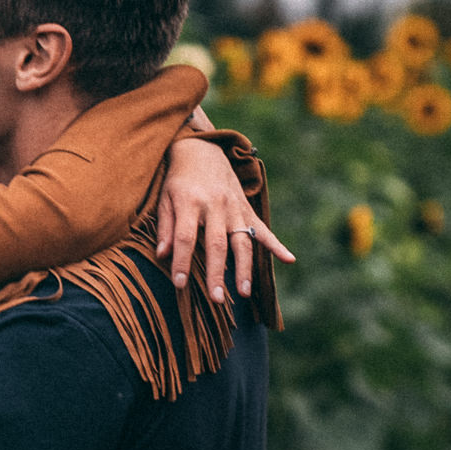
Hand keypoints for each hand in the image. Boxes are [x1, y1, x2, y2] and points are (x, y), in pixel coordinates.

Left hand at [157, 137, 294, 302]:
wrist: (202, 150)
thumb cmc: (179, 180)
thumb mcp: (165, 198)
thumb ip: (165, 227)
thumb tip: (161, 255)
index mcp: (190, 203)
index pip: (185, 237)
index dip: (182, 261)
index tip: (180, 284)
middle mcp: (215, 206)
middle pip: (216, 244)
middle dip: (217, 273)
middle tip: (217, 299)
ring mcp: (234, 208)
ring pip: (241, 241)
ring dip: (244, 268)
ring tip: (244, 292)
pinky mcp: (247, 210)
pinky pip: (263, 229)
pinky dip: (277, 245)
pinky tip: (289, 259)